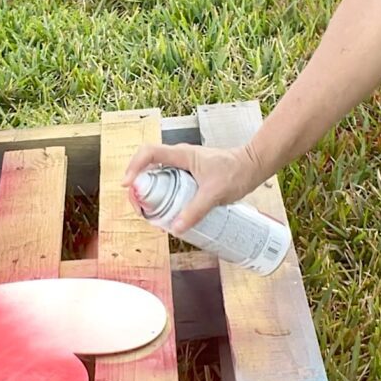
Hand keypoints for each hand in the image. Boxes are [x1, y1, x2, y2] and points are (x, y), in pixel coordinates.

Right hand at [121, 141, 265, 232]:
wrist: (253, 166)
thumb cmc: (236, 172)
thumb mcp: (215, 193)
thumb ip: (196, 210)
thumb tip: (176, 228)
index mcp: (181, 155)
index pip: (148, 153)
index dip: (133, 167)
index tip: (127, 185)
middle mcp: (178, 158)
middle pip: (146, 167)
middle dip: (137, 187)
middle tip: (138, 207)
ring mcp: (182, 167)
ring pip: (156, 177)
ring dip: (148, 193)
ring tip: (149, 213)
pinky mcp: (187, 176)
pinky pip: (167, 184)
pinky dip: (161, 196)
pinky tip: (165, 212)